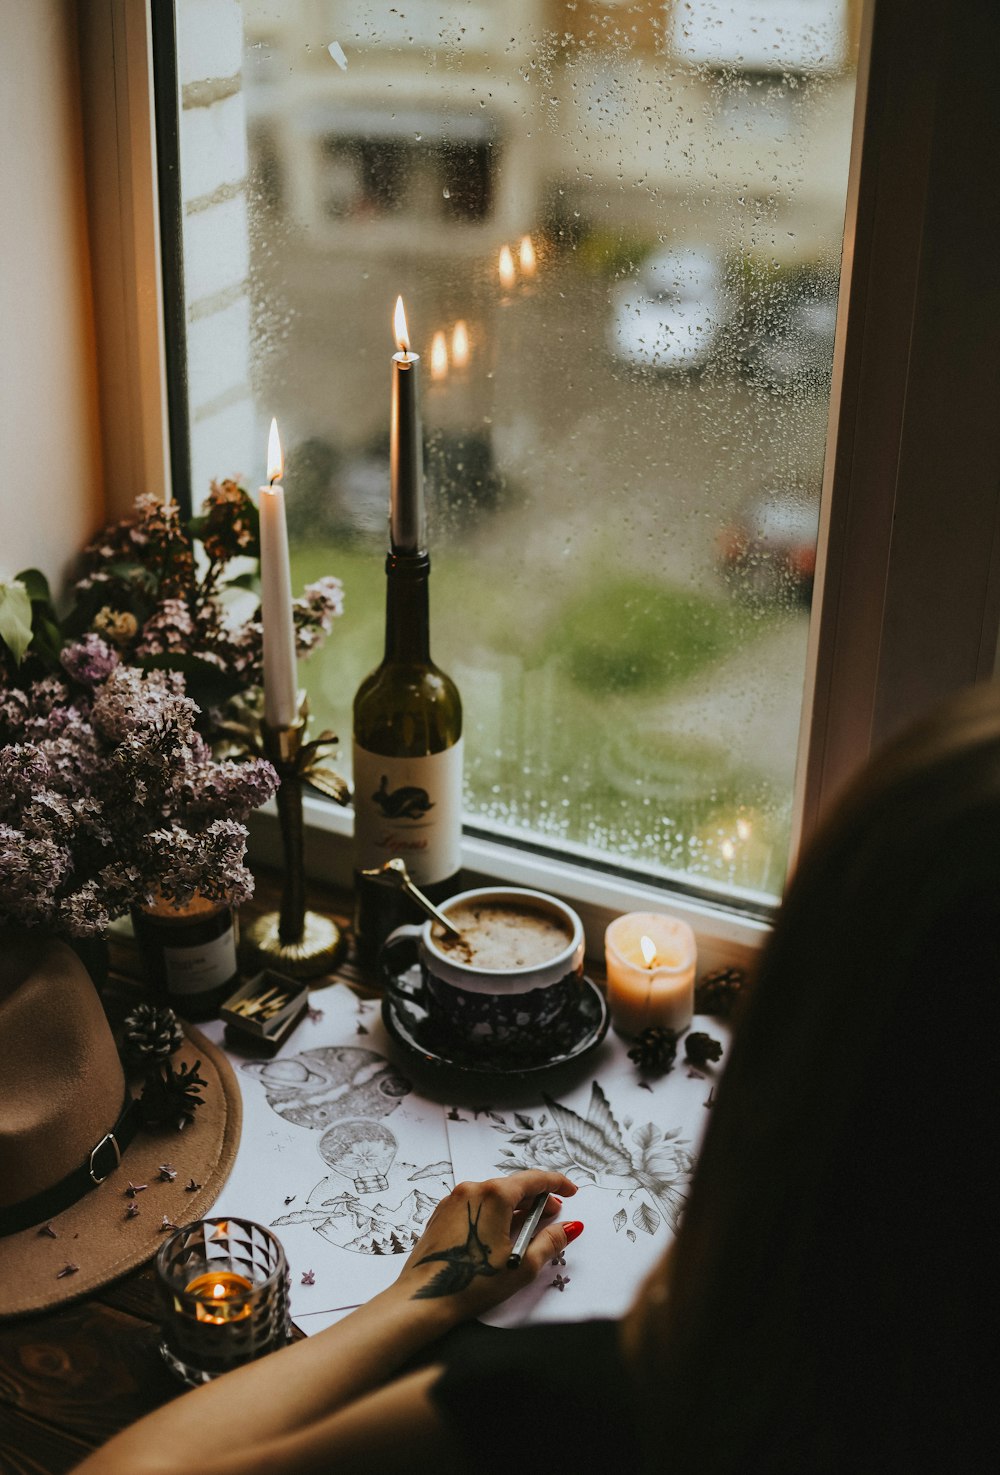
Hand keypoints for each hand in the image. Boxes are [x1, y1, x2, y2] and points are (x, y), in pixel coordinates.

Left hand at [397, 1171, 579, 1320]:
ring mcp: (454, 1200)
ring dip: (514, 1208)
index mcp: (495, 1195)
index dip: (557, 1184)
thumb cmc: (472, 1284)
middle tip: (553, 1215)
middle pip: (513, 1186)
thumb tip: (570, 1226)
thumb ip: (551, 1241)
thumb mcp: (522, 1265)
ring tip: (527, 1228)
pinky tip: (499, 1234)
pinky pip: (476, 1205)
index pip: (534, 1179)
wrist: (424, 1298)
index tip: (570, 1191)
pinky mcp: (442, 1213)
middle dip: (536, 1199)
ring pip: (494, 1196)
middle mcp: (473, 1189)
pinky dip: (493, 1213)